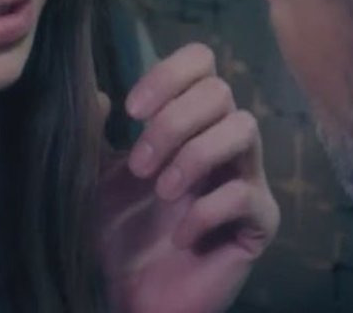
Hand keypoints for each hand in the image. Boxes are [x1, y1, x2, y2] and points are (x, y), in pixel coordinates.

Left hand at [96, 43, 279, 312]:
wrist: (129, 297)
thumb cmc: (116, 232)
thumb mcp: (93, 175)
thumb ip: (94, 131)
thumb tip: (95, 90)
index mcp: (187, 121)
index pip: (201, 64)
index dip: (169, 75)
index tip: (131, 110)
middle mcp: (222, 142)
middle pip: (221, 91)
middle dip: (173, 122)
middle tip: (139, 166)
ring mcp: (247, 179)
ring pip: (244, 128)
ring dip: (195, 155)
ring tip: (162, 192)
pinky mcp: (259, 223)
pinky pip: (246, 195)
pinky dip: (205, 211)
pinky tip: (180, 236)